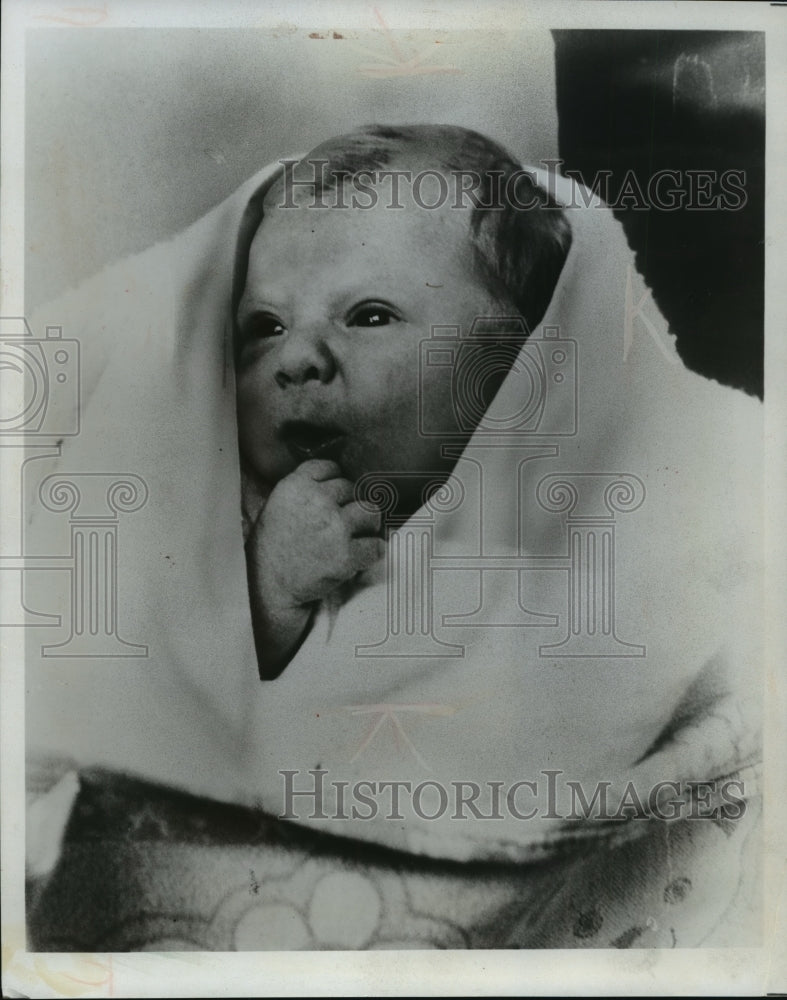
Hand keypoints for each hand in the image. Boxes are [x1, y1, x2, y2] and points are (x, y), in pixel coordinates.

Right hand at [247, 458, 383, 613]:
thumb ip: (302, 489)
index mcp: (296, 486)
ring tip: (359, 535)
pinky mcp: (347, 555)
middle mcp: (317, 501)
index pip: (330, 468)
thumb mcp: (276, 505)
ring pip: (370, 512)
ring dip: (367, 524)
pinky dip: (373, 551)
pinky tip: (362, 556)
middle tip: (345, 523)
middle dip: (350, 505)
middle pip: (352, 489)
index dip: (336, 482)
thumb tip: (334, 482)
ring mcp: (335, 527)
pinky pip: (376, 545)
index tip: (336, 496)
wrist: (269, 587)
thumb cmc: (271, 548)